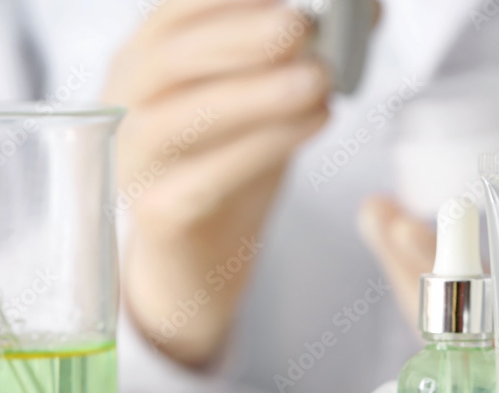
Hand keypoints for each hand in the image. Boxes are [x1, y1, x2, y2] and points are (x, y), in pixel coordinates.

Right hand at [103, 0, 330, 365]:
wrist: (200, 261)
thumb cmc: (228, 170)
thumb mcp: (267, 104)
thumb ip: (301, 57)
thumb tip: (368, 9)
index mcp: (149, 62)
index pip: (176, 11)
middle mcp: (129, 103)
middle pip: (170, 56)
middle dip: (238, 34)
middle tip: (300, 23)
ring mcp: (137, 161)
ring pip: (178, 119)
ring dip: (252, 95)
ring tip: (316, 80)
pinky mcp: (157, 215)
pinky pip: (201, 181)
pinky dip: (257, 152)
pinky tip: (310, 126)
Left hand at [360, 123, 498, 379]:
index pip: (476, 319)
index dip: (433, 274)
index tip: (403, 229)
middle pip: (448, 325)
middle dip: (408, 267)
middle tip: (379, 214)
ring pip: (454, 328)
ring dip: (417, 277)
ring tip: (387, 224)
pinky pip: (472, 325)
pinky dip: (446, 291)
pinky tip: (420, 255)